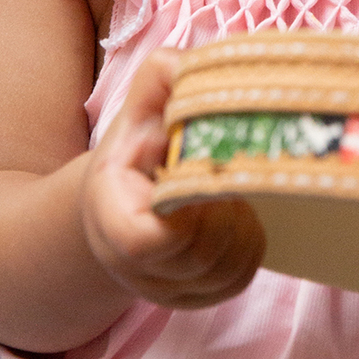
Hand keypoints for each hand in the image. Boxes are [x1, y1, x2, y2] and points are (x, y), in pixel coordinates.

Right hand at [82, 50, 264, 310]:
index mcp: (110, 217)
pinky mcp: (195, 297)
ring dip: (242, 225)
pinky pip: (238, 279)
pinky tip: (236, 215)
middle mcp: (131, 266)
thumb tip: (192, 61)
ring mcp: (163, 290)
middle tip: (226, 171)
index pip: (149, 240)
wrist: (124, 199)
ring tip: (229, 191)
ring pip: (226, 269)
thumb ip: (164, 79)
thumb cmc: (137, 150)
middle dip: (224, 208)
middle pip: (199, 254)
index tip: (201, 168)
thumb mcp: (143, 107)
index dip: (188, 207)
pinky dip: (249, 246)